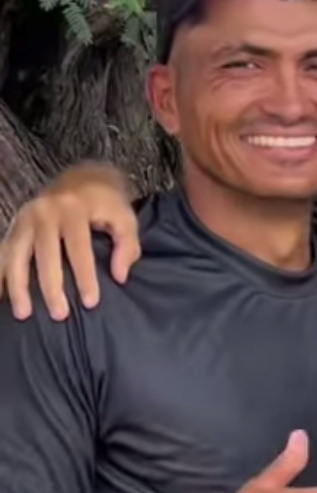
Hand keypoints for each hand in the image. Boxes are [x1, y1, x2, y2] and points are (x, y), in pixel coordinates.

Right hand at [0, 163, 139, 320]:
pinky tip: (1, 297)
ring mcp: (24, 218)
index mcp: (73, 208)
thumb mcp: (125, 217)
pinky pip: (3, 252)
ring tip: (23, 314)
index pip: (78, 248)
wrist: (81, 177)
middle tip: (60, 315)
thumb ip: (127, 246)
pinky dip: (1, 274)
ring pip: (16, 255)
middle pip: (44, 255)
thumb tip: (120, 276)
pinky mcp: (14, 225)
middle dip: (51, 288)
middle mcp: (44, 212)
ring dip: (18, 286)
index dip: (85, 277)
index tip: (90, 303)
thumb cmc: (106, 203)